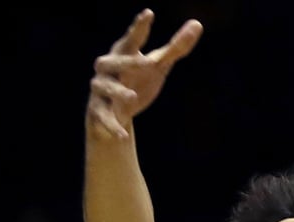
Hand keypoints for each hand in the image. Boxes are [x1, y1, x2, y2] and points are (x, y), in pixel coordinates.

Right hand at [87, 8, 202, 138]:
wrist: (117, 113)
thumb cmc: (137, 80)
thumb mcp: (158, 65)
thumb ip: (176, 47)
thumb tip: (197, 24)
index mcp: (123, 54)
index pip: (132, 39)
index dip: (139, 27)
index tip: (149, 14)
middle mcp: (108, 70)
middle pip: (109, 61)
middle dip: (126, 61)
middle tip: (148, 62)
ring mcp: (101, 91)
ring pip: (104, 88)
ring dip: (118, 92)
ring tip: (132, 98)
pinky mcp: (97, 111)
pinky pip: (102, 118)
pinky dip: (112, 126)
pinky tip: (124, 136)